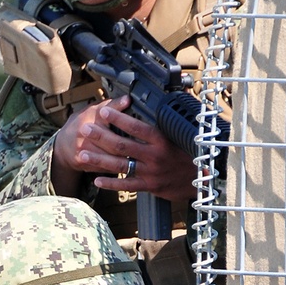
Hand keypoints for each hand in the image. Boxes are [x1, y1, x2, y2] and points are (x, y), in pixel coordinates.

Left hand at [52, 95, 196, 220]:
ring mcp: (151, 172)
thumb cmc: (192, 153)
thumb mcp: (182, 135)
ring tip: (82, 154)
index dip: (120, 119)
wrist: (203, 179)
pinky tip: (97, 180)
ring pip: (121, 165)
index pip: (137, 127)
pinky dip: (111, 183)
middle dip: (101, 137)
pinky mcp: (150, 187)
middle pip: (123, 145)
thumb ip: (168, 122)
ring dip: (99, 160)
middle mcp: (155, 155)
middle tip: (85, 129)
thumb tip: (168, 97)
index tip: (104, 111)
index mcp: (163, 140)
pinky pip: (127, 185)